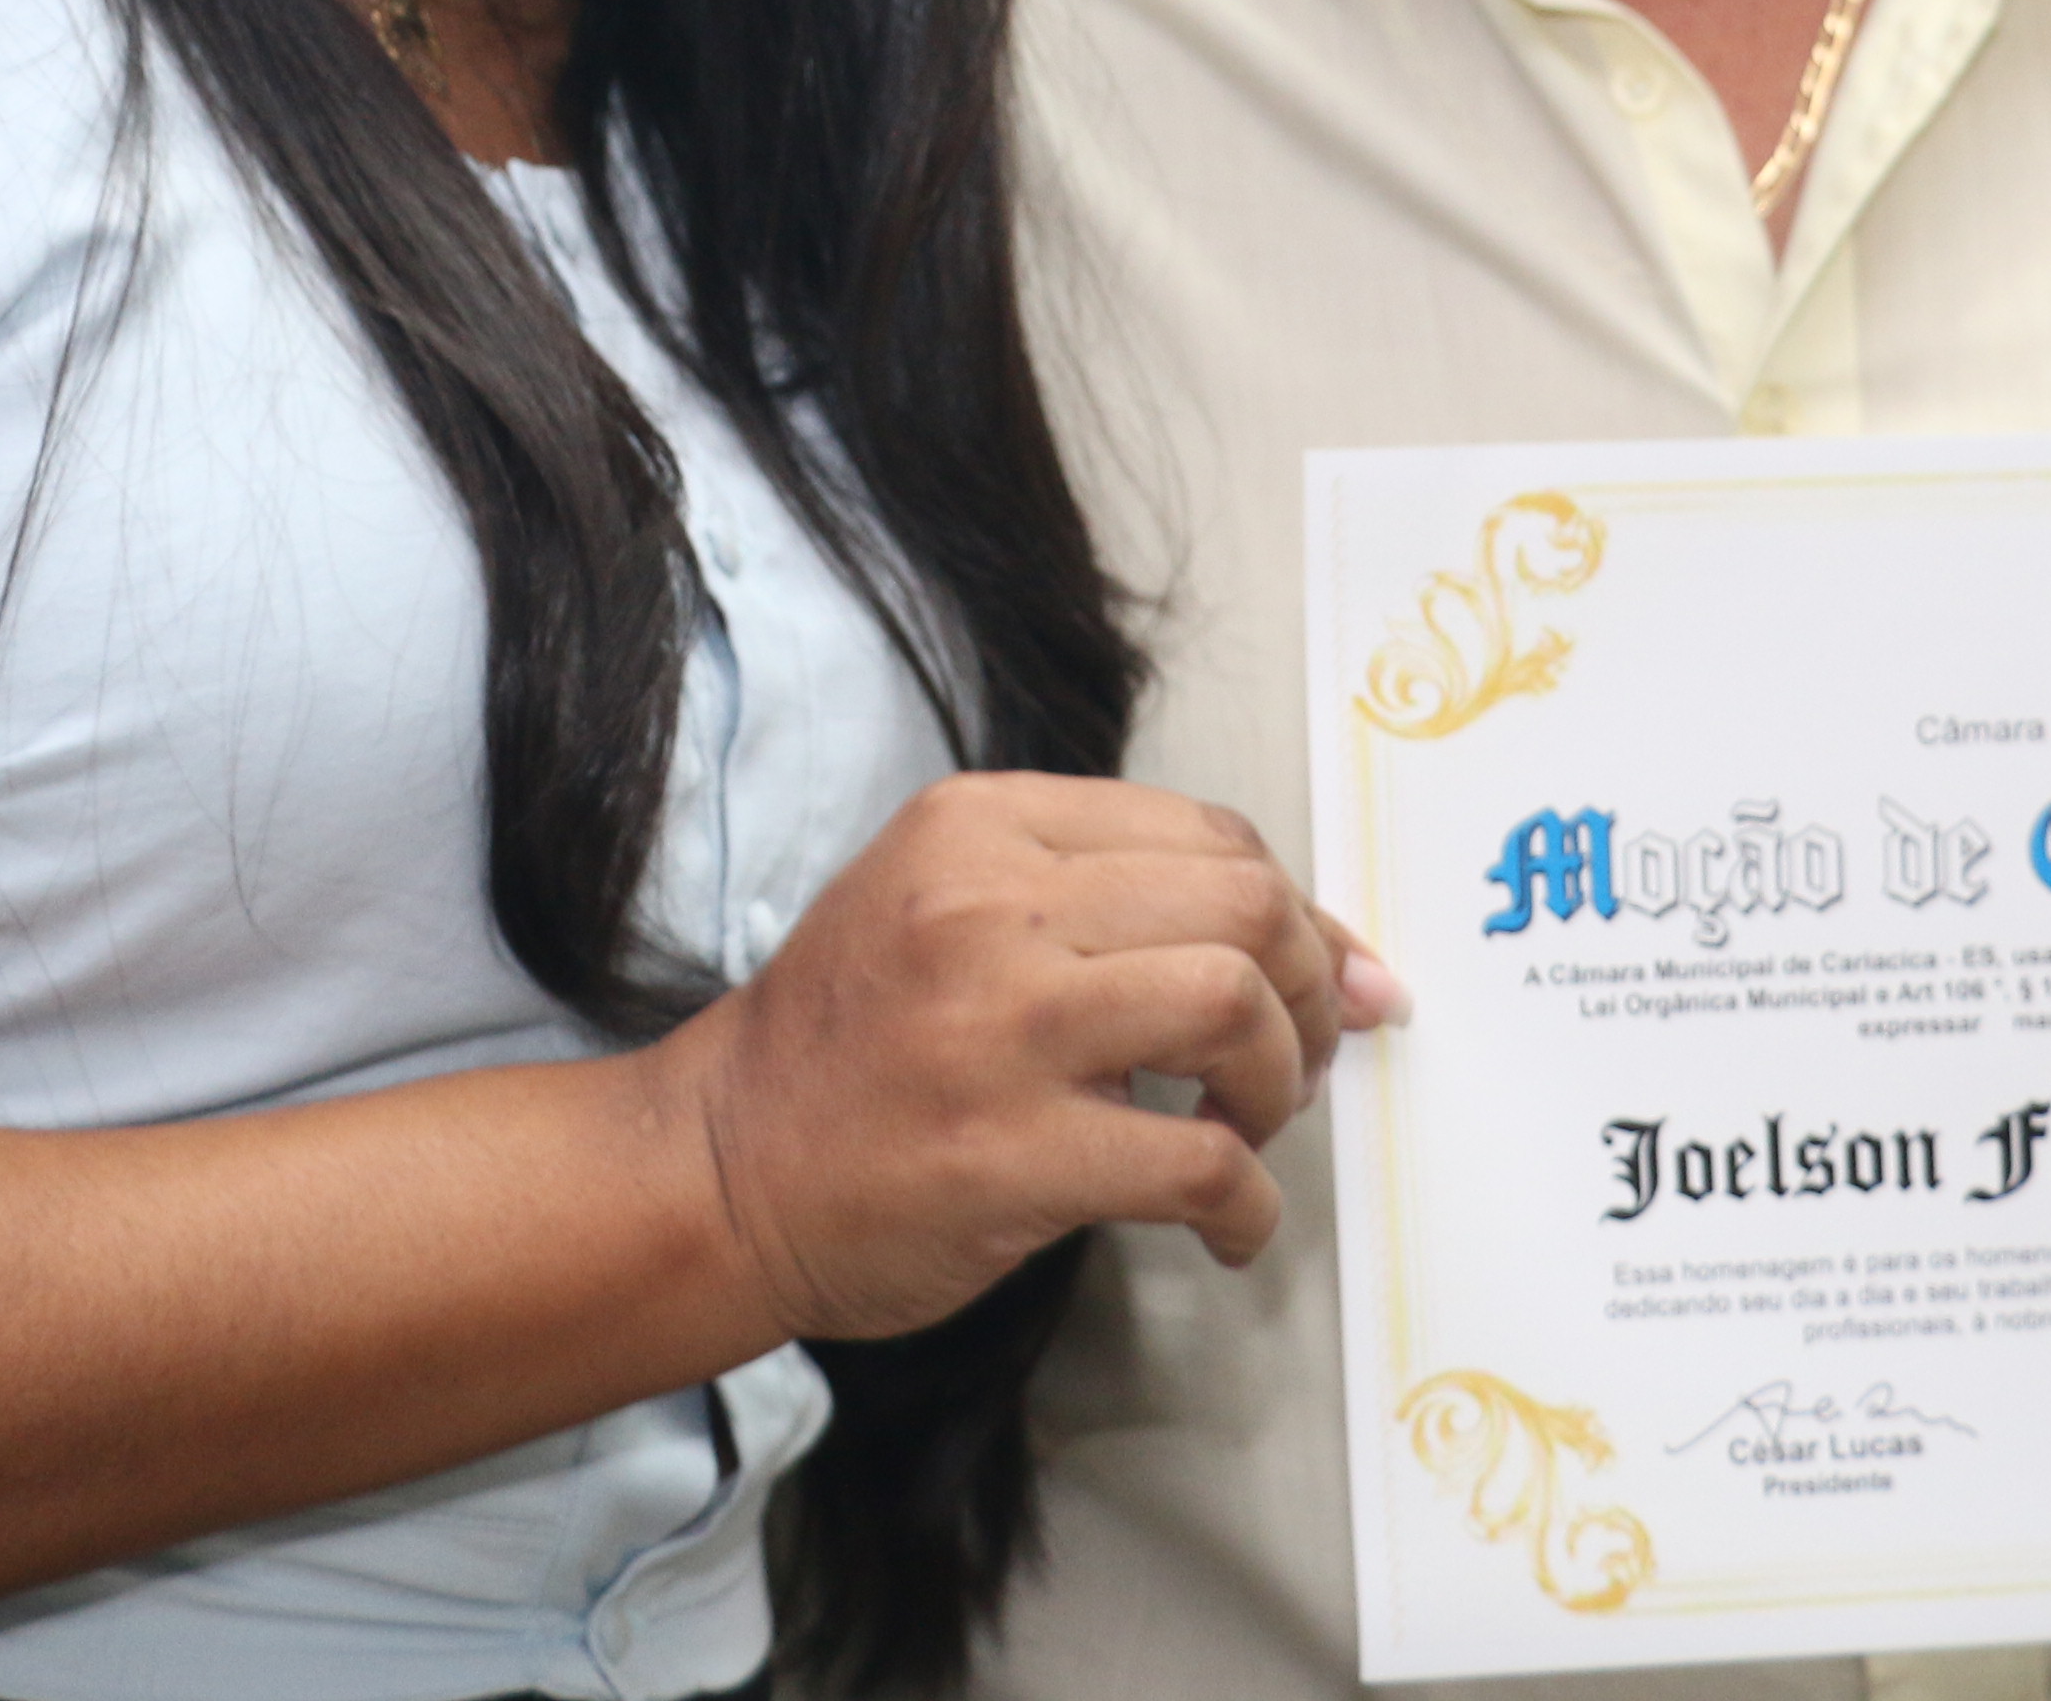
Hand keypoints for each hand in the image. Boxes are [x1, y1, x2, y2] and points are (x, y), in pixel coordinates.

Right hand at [656, 773, 1403, 1341]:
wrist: (719, 1167)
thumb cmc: (849, 1046)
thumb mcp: (949, 903)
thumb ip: (1107, 901)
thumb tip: (1327, 951)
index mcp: (983, 824)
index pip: (1209, 831)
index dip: (1297, 911)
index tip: (1330, 978)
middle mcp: (990, 902)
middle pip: (1243, 905)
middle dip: (1308, 989)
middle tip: (1293, 1062)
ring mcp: (999, 1027)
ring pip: (1232, 1004)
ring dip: (1280, 1082)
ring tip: (1249, 1127)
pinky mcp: (1009, 1152)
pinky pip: (1199, 1162)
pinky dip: (1249, 1205)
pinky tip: (1230, 1227)